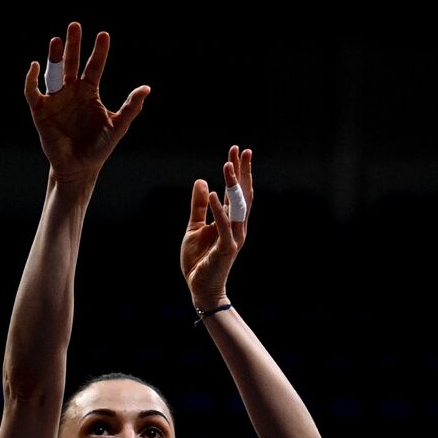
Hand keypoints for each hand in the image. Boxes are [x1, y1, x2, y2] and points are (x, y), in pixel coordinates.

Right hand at [23, 22, 149, 187]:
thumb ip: (130, 107)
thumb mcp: (118, 127)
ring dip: (54, 56)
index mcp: (90, 92)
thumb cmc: (99, 148)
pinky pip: (33, 91)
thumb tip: (147, 88)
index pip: (94, 66)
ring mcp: (56, 99)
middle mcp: (72, 91)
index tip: (104, 34)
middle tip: (74, 25)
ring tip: (56, 39)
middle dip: (73, 44)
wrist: (79, 168)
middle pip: (71, 62)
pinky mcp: (41, 111)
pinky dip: (32, 79)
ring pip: (53, 71)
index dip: (99, 51)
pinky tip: (35, 66)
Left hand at [181, 145, 252, 307]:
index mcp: (230, 220)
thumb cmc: (200, 259)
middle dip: (242, 171)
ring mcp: (234, 237)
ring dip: (232, 185)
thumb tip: (202, 181)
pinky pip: (224, 226)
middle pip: (242, 194)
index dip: (237, 171)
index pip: (236, 191)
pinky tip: (214, 192)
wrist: (200, 287)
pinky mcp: (227, 248)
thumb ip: (199, 206)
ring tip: (227, 164)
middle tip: (242, 150)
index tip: (237, 150)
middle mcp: (237, 226)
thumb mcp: (195, 227)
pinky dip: (219, 209)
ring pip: (237, 206)